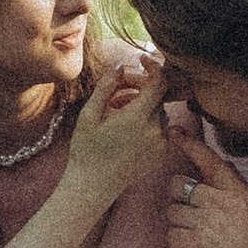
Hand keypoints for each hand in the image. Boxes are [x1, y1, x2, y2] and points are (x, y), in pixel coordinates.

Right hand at [61, 52, 170, 201]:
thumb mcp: (90, 115)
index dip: (153, 68)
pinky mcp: (160, 155)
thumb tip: (121, 66)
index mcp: (138, 118)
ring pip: (158, 112)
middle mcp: (154, 131)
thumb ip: (107, 87)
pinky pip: (160, 129)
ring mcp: (160, 145)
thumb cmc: (86, 150)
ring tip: (117, 110)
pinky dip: (147, 123)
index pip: (159, 83)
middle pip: (157, 97)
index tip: (141, 60)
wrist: (92, 186)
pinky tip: (126, 128)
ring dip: (142, 106)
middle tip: (117, 91)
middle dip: (140, 88)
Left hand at [162, 117, 247, 247]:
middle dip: (177, 194)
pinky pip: (171, 233)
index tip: (173, 132)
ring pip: (172, 210)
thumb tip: (216, 163)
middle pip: (177, 184)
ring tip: (193, 230)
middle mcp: (216, 200)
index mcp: (232, 188)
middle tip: (187, 206)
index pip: (207, 159)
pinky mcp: (193, 242)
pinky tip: (190, 244)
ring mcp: (203, 222)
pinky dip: (177, 239)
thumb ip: (231, 182)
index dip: (188, 143)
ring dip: (178, 220)